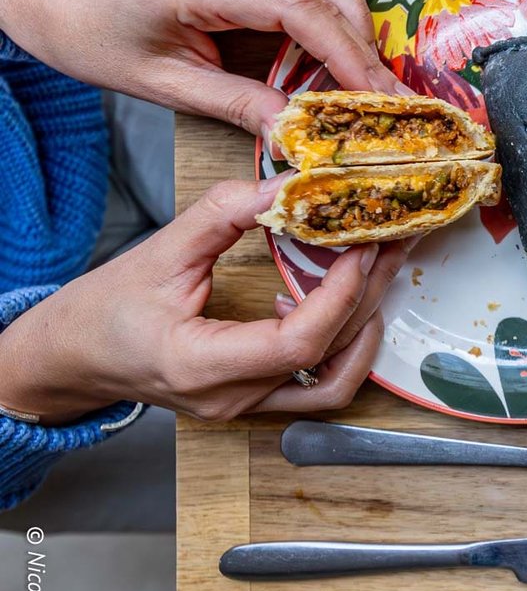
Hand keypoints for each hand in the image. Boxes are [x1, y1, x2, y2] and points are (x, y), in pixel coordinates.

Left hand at [0, 0, 402, 132]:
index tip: (374, 91)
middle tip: (377, 84)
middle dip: (358, 28)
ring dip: (350, 3)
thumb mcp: (166, 87)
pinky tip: (335, 28)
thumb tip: (296, 131)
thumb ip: (236, 103)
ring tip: (361, 58)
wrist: (66, 0)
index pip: (291, 6)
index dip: (343, 49)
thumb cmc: (104, 43)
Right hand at [0, 177, 413, 423]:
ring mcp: (246, 406)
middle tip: (392, 240)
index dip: (340, 294)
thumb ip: (222, 215)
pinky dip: (338, 343)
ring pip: (334, 382)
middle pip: (329, 357)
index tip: (360, 247)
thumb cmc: (101, 313)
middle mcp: (233, 397)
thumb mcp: (157, 254)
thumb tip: (284, 184)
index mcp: (202, 366)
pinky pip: (317, 384)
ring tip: (377, 269)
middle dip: (369, 295)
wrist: (71, 359)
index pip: (298, 342)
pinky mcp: (254, 399)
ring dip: (365, 325)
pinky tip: (331, 300)